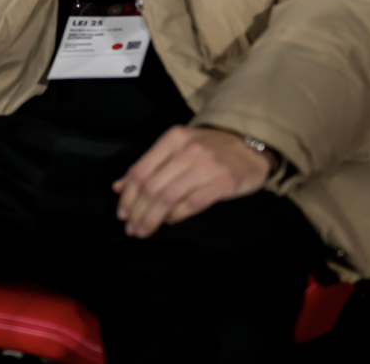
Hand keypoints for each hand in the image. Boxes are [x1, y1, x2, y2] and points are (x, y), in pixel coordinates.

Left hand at [113, 126, 271, 237]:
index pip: (141, 170)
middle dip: (137, 211)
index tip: (122, 213)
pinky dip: (176, 215)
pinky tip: (169, 222)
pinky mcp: (223, 182)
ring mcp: (206, 166)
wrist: (250, 145)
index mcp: (173, 139)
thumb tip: (119, 186)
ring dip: (152, 218)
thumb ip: (150, 164)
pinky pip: (192, 204)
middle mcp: (187, 150)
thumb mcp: (178, 147)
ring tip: (144, 230)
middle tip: (132, 228)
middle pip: (152, 187)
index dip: (128, 195)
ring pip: (169, 197)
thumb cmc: (210, 148)